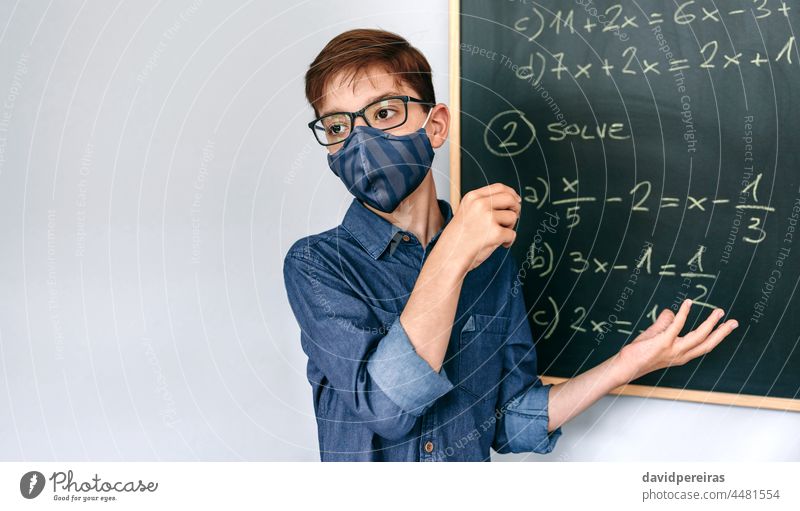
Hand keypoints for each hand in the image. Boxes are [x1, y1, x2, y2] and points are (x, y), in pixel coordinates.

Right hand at [439, 183, 520, 272]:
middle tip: (512, 220)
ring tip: (497, 236)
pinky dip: (508, 241)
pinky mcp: (495, 233)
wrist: (449, 256)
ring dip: (509, 228)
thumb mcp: (467, 212)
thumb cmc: (458, 239)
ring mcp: (488, 218)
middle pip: (510, 199)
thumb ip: (484, 204)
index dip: (511, 193)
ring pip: (512, 217)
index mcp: (472, 197)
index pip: (499, 187)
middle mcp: (480, 204)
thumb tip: (510, 201)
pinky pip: (512, 234)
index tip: (516, 200)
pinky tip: (500, 245)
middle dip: (515, 209)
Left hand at [616, 299, 737, 382]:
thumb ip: (665, 323)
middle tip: (734, 321)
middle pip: (707, 344)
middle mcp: (681, 355)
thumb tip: (673, 311)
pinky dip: (684, 313)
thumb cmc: (640, 352)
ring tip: (719, 311)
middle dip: (722, 333)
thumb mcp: (656, 336)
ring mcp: (672, 350)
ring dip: (710, 323)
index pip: (704, 346)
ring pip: (698, 337)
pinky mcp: (662, 343)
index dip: (717, 337)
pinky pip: (677, 326)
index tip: (727, 326)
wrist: (626, 365)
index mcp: (682, 355)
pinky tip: (688, 303)